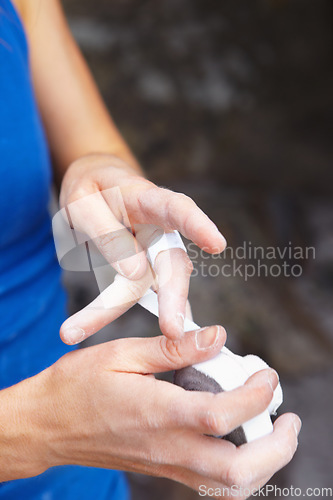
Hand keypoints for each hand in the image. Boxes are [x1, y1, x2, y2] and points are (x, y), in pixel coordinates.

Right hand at [24, 326, 299, 497]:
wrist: (48, 424)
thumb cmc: (78, 384)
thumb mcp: (122, 352)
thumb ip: (174, 348)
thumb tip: (217, 336)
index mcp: (157, 413)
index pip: (222, 414)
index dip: (256, 395)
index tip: (265, 373)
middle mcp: (166, 447)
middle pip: (237, 472)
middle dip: (277, 448)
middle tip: (288, 418)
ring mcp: (165, 464)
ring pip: (229, 487)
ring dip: (263, 463)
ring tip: (273, 429)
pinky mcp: (162, 467)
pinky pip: (211, 483)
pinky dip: (239, 469)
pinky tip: (239, 438)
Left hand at [58, 153, 225, 343]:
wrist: (95, 188)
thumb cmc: (90, 190)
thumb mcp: (81, 203)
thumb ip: (106, 233)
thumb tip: (137, 273)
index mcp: (145, 199)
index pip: (175, 208)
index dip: (197, 224)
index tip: (217, 245)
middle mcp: (160, 227)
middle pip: (172, 261)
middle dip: (173, 296)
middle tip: (173, 329)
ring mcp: (157, 249)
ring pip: (159, 284)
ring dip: (158, 312)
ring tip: (148, 336)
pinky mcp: (149, 266)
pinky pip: (150, 293)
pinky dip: (154, 314)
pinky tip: (168, 341)